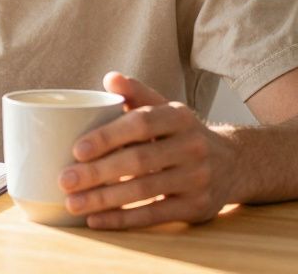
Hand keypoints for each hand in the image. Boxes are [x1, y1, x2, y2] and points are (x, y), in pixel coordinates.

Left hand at [58, 71, 238, 229]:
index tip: (77, 149)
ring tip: (72, 203)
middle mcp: (193, 147)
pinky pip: (154, 215)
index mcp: (180, 117)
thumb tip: (110, 78)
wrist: (233, 163)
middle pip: (140, 160)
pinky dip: (122, 219)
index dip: (108, 136)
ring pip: (144, 191)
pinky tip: (96, 219)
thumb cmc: (181, 134)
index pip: (141, 124)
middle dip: (98, 173)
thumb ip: (137, 94)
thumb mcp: (165, 109)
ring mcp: (198, 179)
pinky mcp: (197, 207)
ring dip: (104, 199)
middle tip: (64, 180)